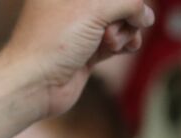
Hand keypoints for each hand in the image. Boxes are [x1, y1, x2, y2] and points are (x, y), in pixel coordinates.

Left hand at [1, 0, 154, 117]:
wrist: (34, 86)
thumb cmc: (53, 42)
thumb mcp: (95, 9)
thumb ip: (128, 3)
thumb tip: (146, 15)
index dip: (122, 1)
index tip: (127, 8)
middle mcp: (72, 5)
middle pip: (116, 2)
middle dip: (124, 12)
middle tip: (109, 29)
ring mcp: (81, 29)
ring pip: (119, 20)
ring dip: (125, 29)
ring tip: (111, 42)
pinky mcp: (87, 52)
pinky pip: (117, 40)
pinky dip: (125, 42)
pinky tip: (126, 47)